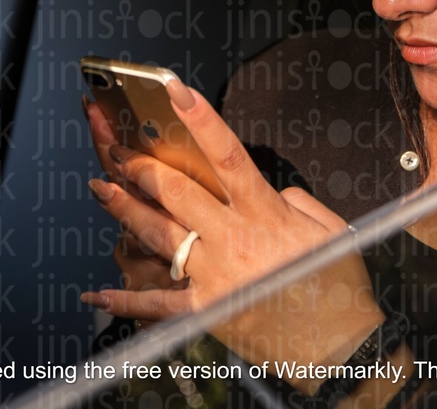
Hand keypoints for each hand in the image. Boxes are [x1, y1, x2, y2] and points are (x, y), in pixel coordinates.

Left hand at [82, 81, 383, 392]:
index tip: (176, 91)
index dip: (201, 120)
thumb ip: (299, 200)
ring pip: (159, 235)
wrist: (339, 344)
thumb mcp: (331, 229)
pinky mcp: (205, 311)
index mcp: (267, 214)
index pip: (228, 155)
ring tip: (102, 189)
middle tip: (120, 149)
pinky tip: (97, 293)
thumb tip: (275, 191)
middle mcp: (235, 239)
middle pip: (178, 192)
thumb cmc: (338, 285)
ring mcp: (215, 275)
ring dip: (126, 210)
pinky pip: (157, 304)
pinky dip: (124, 300)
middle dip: (144, 166)